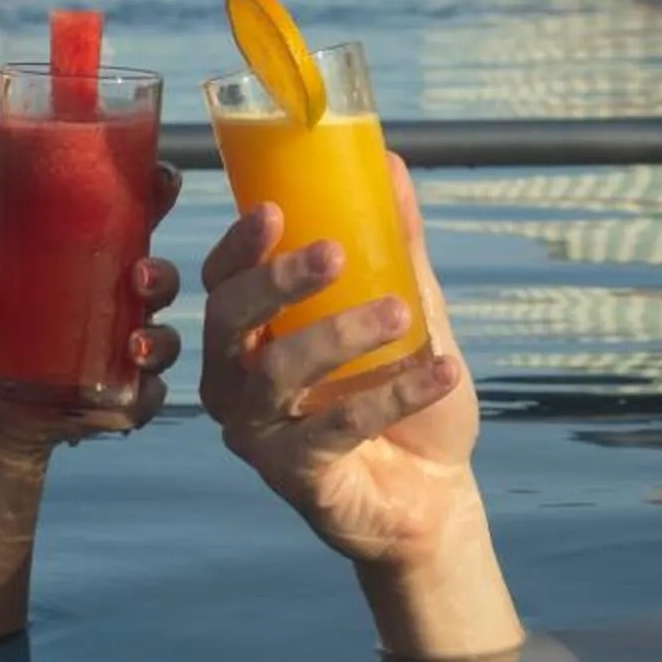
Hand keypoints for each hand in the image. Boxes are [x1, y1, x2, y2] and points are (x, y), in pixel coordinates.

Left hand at [0, 162, 186, 451]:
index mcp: (97, 266)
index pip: (136, 222)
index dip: (157, 195)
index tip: (164, 177)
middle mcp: (123, 306)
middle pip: (159, 281)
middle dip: (160, 276)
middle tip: (139, 277)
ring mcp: (129, 354)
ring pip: (163, 339)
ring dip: (158, 340)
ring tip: (135, 346)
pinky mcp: (127, 400)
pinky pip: (149, 397)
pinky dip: (145, 397)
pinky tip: (133, 398)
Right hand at [199, 155, 479, 568]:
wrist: (436, 493)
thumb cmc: (403, 397)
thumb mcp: (409, 311)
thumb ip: (396, 247)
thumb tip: (393, 168)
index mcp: (250, 336)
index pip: (221, 281)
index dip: (239, 246)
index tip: (276, 209)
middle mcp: (236, 383)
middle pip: (228, 321)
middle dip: (276, 282)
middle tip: (335, 253)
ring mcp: (259, 434)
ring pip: (277, 373)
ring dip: (340, 336)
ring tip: (400, 313)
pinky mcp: (295, 477)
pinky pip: (334, 428)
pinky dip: (391, 395)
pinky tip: (441, 371)